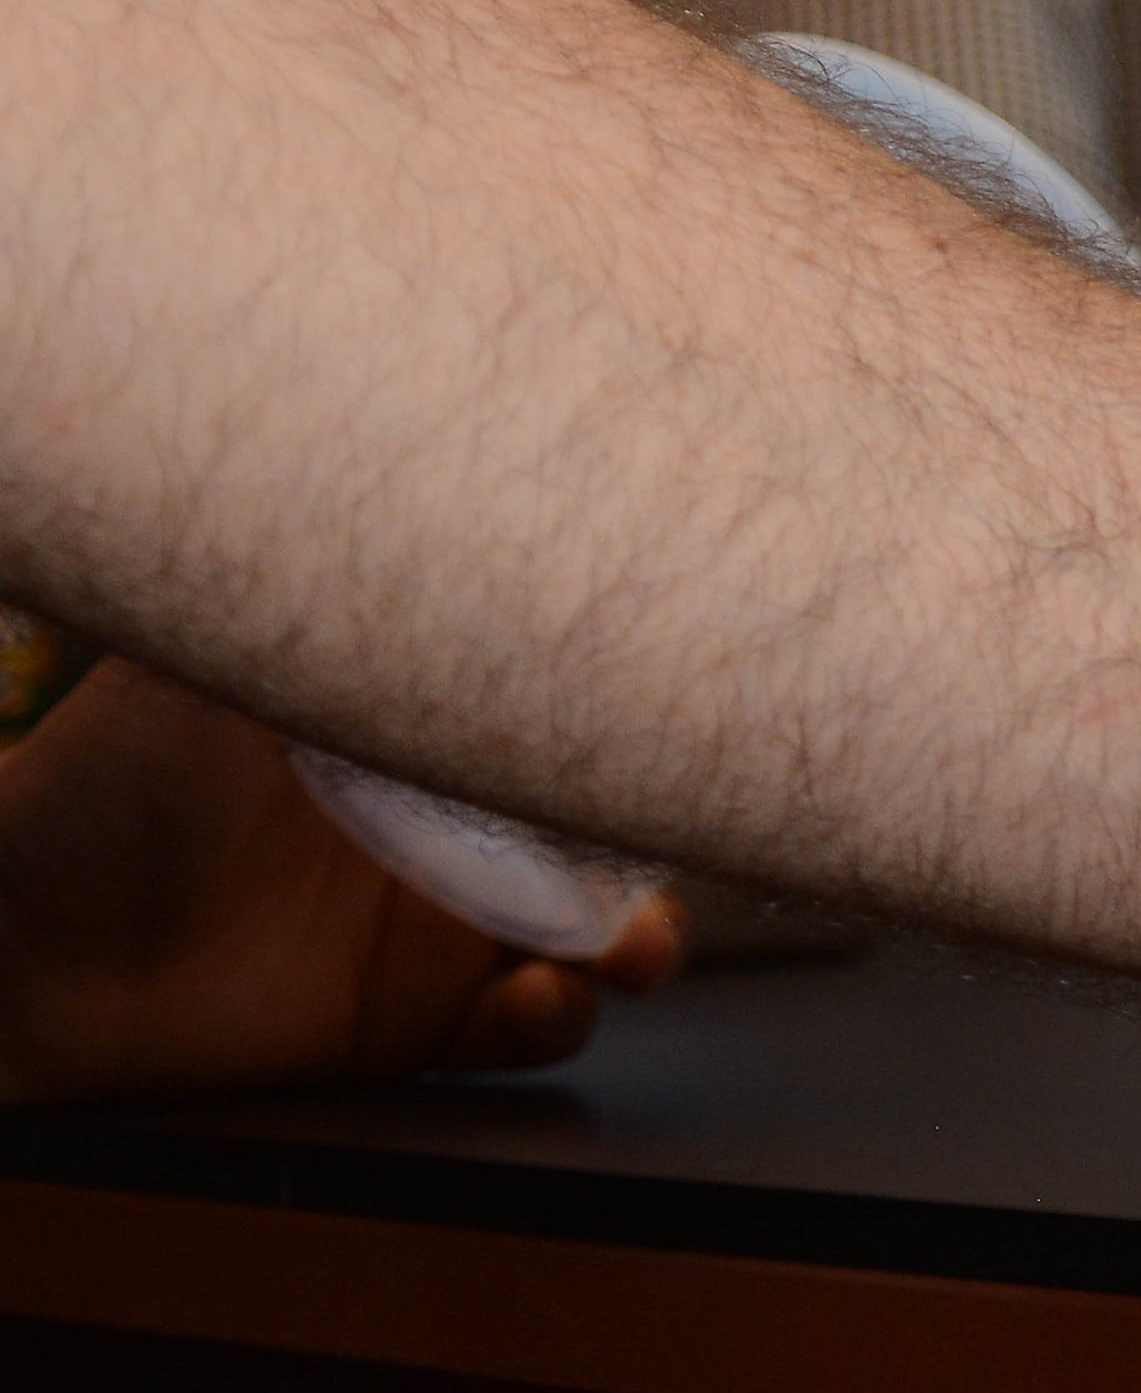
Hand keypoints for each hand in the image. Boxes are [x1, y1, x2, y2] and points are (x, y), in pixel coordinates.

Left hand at [0, 662, 683, 1105]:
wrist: (20, 951)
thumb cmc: (100, 786)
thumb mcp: (212, 662)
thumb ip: (311, 599)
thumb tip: (402, 486)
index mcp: (424, 732)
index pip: (561, 709)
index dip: (638, 707)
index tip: (695, 697)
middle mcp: (454, 825)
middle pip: (610, 821)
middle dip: (675, 827)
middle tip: (698, 827)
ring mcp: (441, 928)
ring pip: (598, 931)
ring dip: (639, 942)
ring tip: (631, 950)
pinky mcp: (413, 1027)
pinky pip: (522, 1029)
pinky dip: (550, 1019)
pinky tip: (529, 1003)